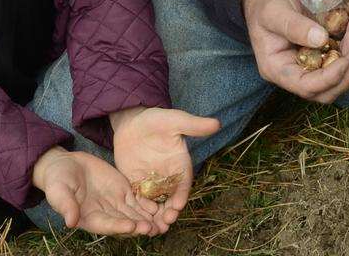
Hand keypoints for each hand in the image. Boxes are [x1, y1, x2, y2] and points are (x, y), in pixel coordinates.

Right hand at [31, 147, 158, 236]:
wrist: (65, 165)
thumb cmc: (58, 180)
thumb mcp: (59, 191)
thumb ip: (66, 205)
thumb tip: (70, 222)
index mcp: (90, 218)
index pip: (107, 225)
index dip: (120, 227)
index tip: (132, 226)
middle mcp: (106, 214)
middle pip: (125, 223)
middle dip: (140, 226)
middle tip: (154, 228)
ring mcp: (116, 203)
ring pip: (135, 214)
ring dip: (149, 219)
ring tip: (163, 222)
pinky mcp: (123, 191)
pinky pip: (138, 200)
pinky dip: (149, 205)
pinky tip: (162, 206)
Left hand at [110, 106, 220, 230]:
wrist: (133, 122)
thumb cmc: (156, 119)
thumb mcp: (175, 120)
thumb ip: (193, 125)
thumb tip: (216, 124)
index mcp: (180, 165)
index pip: (183, 183)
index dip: (182, 195)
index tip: (179, 205)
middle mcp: (168, 177)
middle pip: (171, 198)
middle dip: (169, 211)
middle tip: (165, 222)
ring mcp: (153, 182)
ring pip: (156, 204)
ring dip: (155, 216)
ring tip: (152, 228)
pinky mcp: (137, 184)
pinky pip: (140, 200)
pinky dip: (140, 211)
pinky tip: (137, 219)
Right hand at [241, 0, 348, 103]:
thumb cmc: (265, 5)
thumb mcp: (275, 12)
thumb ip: (295, 26)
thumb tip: (321, 39)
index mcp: (278, 70)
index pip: (306, 86)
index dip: (329, 78)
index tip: (345, 60)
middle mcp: (294, 74)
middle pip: (326, 91)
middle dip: (347, 74)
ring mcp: (309, 67)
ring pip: (337, 79)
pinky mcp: (321, 56)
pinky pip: (340, 61)